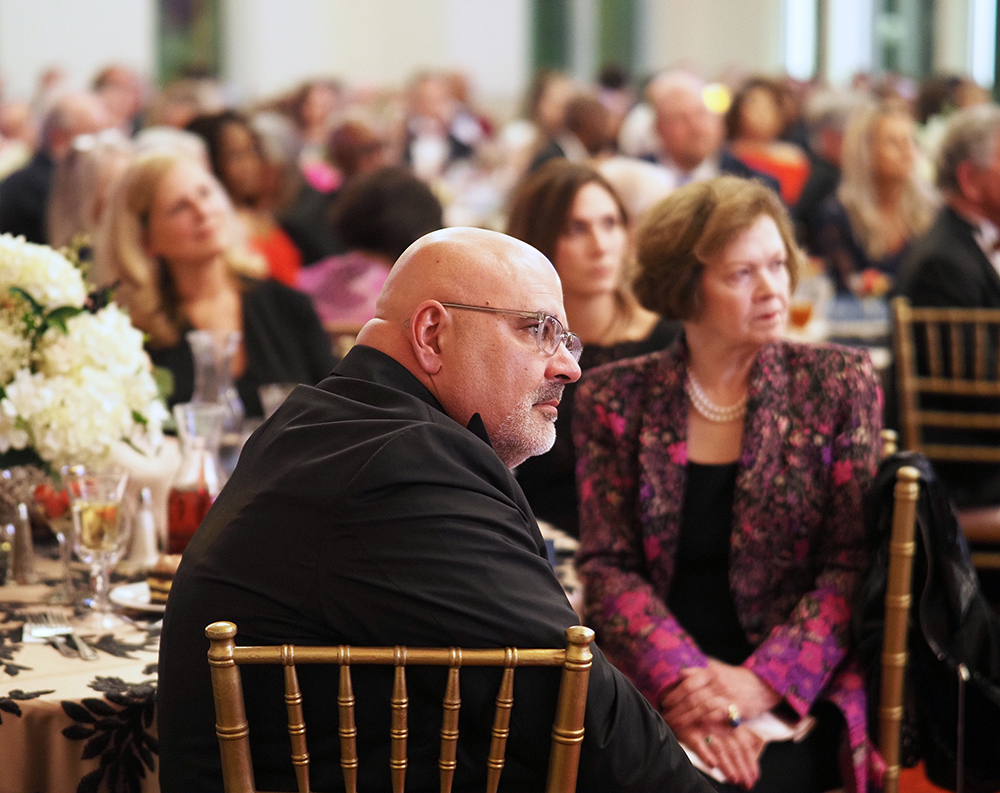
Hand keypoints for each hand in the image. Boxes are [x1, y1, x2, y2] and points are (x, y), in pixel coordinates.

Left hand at [662, 660, 780, 730]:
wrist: (764, 685)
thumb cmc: (737, 679)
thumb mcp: (718, 670)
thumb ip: (699, 672)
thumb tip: (680, 673)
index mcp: (711, 672)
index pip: (688, 683)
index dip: (675, 694)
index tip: (664, 702)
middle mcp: (717, 683)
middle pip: (692, 697)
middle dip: (676, 708)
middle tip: (665, 716)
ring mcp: (726, 696)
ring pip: (701, 707)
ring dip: (685, 717)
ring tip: (674, 724)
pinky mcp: (735, 709)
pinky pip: (716, 716)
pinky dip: (703, 722)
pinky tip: (693, 726)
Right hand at [673, 722, 764, 788]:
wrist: (675, 706)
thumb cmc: (699, 720)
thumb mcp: (719, 725)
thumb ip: (733, 740)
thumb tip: (747, 765)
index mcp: (728, 724)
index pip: (743, 744)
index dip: (750, 761)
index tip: (754, 777)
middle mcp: (718, 726)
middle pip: (734, 748)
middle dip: (742, 767)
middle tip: (746, 784)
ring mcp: (704, 728)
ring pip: (719, 748)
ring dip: (727, 764)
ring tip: (733, 778)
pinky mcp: (689, 731)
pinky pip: (698, 743)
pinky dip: (705, 753)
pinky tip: (712, 764)